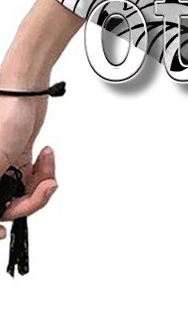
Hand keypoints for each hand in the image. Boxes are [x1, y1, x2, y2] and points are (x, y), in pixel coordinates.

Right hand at [0, 95, 57, 240]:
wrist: (25, 89)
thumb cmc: (4, 112)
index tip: (2, 234)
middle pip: (6, 205)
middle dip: (30, 199)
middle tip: (46, 186)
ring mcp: (0, 165)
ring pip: (21, 192)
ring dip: (40, 183)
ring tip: (47, 164)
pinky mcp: (16, 157)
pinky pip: (31, 178)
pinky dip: (43, 171)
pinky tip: (46, 155)